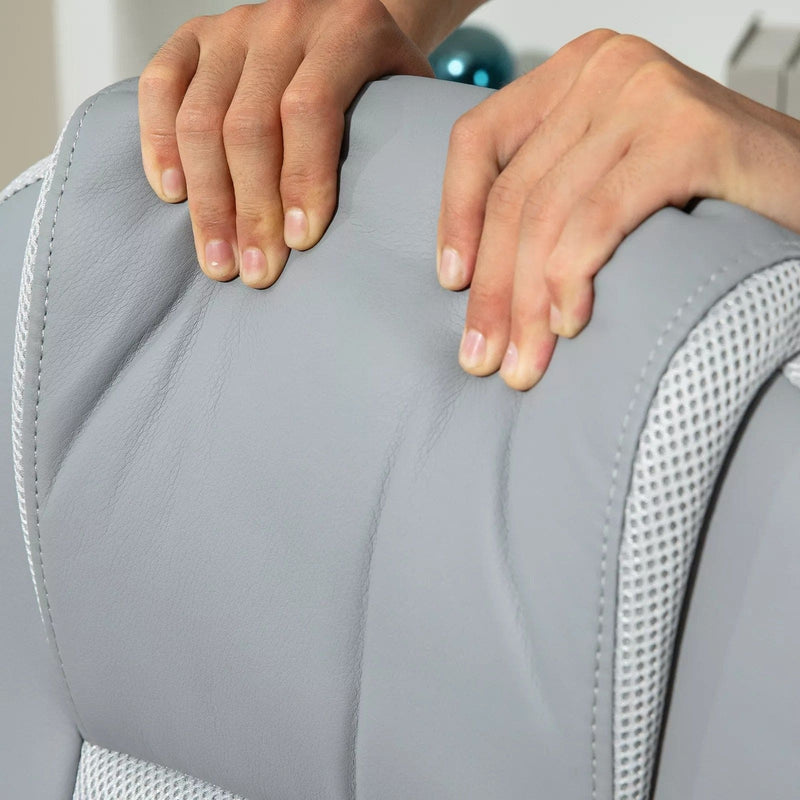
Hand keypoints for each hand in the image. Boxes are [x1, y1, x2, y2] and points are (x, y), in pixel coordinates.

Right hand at [138, 0, 432, 287]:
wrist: (346, 16)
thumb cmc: (379, 78)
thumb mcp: (407, 98)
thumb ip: (399, 141)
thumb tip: (389, 227)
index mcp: (347, 28)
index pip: (310, 109)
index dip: (302, 181)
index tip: (301, 243)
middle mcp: (284, 21)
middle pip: (248, 126)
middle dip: (251, 211)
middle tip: (256, 273)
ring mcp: (232, 26)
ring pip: (199, 119)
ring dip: (207, 202)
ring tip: (219, 260)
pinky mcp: (192, 36)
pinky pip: (158, 87)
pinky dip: (158, 144)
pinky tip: (174, 195)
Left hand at [436, 28, 799, 390]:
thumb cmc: (705, 195)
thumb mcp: (608, 178)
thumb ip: (551, 194)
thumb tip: (472, 273)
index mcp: (575, 74)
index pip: (479, 139)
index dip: (455, 216)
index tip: (451, 282)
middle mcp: (606, 70)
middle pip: (514, 192)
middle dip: (492, 289)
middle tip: (482, 356)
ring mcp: (645, 94)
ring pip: (548, 215)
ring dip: (527, 304)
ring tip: (524, 365)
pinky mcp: (685, 134)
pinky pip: (596, 219)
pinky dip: (572, 279)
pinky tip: (569, 325)